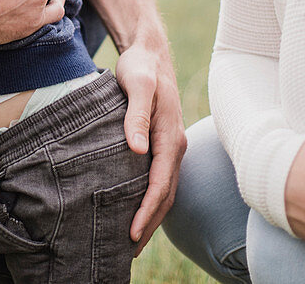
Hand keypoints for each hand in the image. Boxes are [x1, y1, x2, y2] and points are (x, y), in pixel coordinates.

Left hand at [113, 34, 186, 252]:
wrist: (149, 54)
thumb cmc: (140, 68)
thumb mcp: (137, 86)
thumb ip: (136, 117)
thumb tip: (137, 150)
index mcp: (170, 136)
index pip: (160, 183)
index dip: (147, 211)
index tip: (132, 233)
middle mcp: (175, 146)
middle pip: (166, 194)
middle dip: (150, 223)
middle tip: (129, 250)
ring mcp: (171, 147)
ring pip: (165, 190)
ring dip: (152, 215)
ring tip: (133, 240)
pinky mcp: (162, 145)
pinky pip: (160, 179)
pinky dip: (151, 199)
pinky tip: (138, 209)